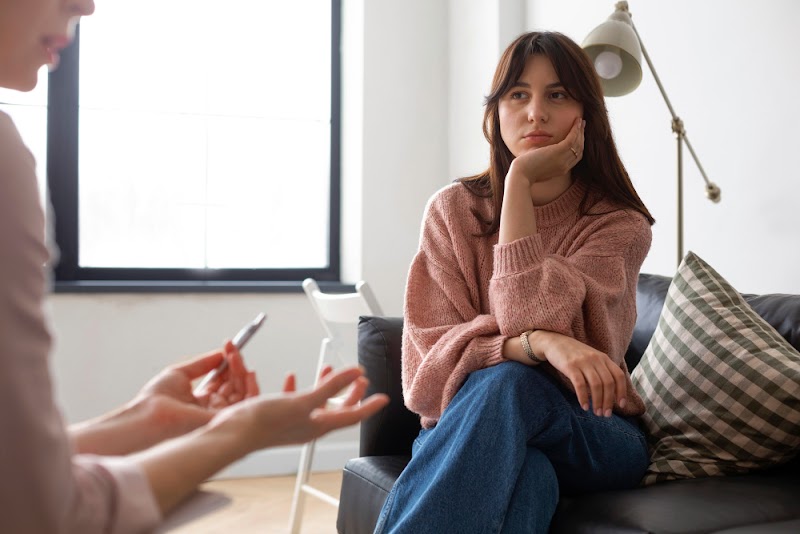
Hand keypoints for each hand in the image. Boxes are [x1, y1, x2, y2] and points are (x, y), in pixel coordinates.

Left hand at [136, 341, 259, 437]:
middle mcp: (212, 410)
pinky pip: (247, 405)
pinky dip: (252, 388)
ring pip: (243, 394)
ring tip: (236, 357)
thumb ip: (202, 364)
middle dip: (236, 365)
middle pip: (234, 386)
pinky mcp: (225, 420)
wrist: (148, 415)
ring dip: (243, 373)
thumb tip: (220, 354)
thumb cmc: (155, 400)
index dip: (228, 364)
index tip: (229, 348)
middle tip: (232, 349)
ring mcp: (219, 416)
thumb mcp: (180, 373)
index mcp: (201, 402)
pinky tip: (249, 373)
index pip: (223, 382)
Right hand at [209, 366, 388, 451]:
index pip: (352, 415)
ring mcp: (293, 423)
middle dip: (350, 393)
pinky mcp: (278, 417)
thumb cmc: (265, 422)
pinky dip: (297, 388)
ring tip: (329, 369)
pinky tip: (292, 377)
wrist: (231, 434)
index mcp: (319, 425)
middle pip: (338, 410)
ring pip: (317, 404)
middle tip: (361, 378)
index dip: (369, 405)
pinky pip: (294, 401)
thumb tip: (356, 372)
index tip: (384, 398)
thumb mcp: (303, 401)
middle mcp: (309, 426)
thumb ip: (331, 386)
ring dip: (325, 387)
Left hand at [508, 118, 584, 184]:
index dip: (578, 145)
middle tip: (582, 126)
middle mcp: (565, 166)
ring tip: (580, 121)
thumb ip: (545, 159)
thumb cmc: (525, 171)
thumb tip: (542, 150)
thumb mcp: (539, 165)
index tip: (579, 136)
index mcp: (561, 170)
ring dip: (580, 131)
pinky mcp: (558, 152)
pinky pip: (572, 139)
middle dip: (582, 137)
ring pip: (577, 144)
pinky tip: (576, 122)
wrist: (521, 175)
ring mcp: (563, 160)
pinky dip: (575, 130)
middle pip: (579, 150)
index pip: (575, 157)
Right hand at [527, 330, 625, 417]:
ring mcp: (583, 362)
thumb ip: (601, 371)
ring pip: (596, 385)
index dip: (622, 391)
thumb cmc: (574, 354)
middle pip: (608, 383)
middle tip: (605, 414)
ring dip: (597, 402)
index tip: (621, 405)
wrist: (554, 342)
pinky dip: (583, 397)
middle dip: (608, 401)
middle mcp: (596, 359)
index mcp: (603, 358)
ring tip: (596, 412)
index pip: (618, 376)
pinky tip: (584, 406)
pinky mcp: (570, 366)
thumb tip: (611, 394)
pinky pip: (580, 384)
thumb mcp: (592, 359)